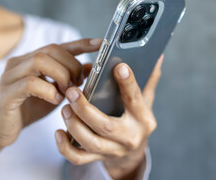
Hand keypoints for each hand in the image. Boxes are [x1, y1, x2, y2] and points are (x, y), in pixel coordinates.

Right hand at [0, 38, 101, 150]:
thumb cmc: (28, 109)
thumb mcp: (55, 92)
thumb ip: (70, 79)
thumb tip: (90, 67)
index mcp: (32, 60)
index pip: (61, 46)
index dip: (82, 44)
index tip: (101, 43)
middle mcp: (20, 62)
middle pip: (52, 49)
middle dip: (72, 64)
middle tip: (79, 83)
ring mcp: (11, 75)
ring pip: (40, 60)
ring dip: (61, 75)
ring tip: (68, 91)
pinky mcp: (7, 92)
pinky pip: (30, 83)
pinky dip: (48, 90)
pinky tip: (56, 100)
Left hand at [55, 55, 163, 179]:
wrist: (133, 153)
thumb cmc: (137, 120)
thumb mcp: (146, 101)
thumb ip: (149, 79)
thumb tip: (157, 56)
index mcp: (143, 119)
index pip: (135, 99)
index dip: (128, 83)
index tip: (119, 66)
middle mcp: (130, 137)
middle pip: (106, 126)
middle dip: (85, 109)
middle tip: (71, 92)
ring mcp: (114, 150)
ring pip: (90, 142)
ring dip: (74, 125)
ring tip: (65, 108)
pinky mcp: (99, 159)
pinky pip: (79, 158)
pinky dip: (65, 148)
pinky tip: (58, 132)